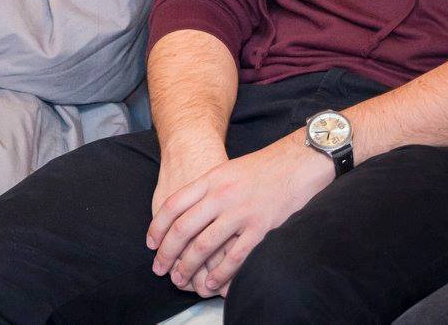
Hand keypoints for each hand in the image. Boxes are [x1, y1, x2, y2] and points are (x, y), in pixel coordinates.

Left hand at [148, 132, 331, 297]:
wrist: (296, 163)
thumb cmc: (261, 168)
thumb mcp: (225, 170)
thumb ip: (205, 188)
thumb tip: (184, 210)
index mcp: (209, 179)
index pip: (173, 205)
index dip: (158, 227)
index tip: (151, 244)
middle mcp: (220, 196)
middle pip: (183, 228)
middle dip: (168, 252)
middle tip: (160, 268)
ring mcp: (240, 212)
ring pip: (204, 245)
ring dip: (189, 266)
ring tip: (181, 280)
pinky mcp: (260, 228)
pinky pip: (235, 256)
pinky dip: (220, 273)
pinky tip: (212, 283)